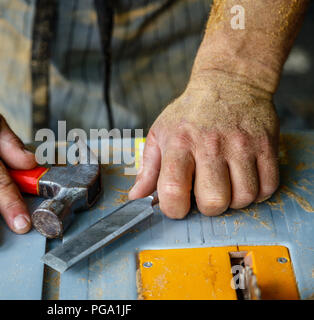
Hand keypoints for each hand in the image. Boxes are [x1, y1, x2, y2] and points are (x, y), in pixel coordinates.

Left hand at [129, 73, 279, 217]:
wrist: (229, 82)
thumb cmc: (190, 113)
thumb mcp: (160, 134)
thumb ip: (148, 169)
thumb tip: (136, 197)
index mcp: (179, 143)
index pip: (173, 190)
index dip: (174, 209)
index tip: (177, 206)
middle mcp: (211, 145)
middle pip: (213, 201)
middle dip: (207, 207)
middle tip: (204, 193)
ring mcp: (242, 145)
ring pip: (243, 198)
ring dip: (233, 201)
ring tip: (225, 186)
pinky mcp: (266, 146)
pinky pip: (268, 188)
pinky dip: (256, 194)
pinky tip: (243, 181)